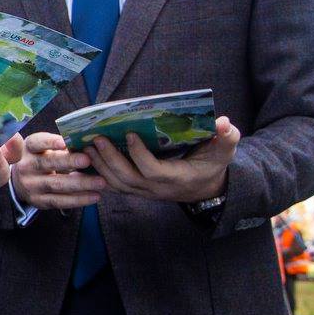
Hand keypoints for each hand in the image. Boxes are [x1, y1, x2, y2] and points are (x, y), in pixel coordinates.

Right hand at [12, 132, 106, 208]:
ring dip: (80, 183)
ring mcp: (31, 185)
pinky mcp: (39, 201)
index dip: (50, 142)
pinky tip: (95, 196)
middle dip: (69, 162)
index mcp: (29, 148)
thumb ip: (61, 146)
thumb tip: (89, 143)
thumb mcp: (43, 148)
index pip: (38, 143)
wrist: (21, 181)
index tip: (65, 143)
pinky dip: (79, 199)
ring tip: (100, 182)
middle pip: (48, 163)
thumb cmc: (41, 158)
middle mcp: (26, 166)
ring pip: (57, 184)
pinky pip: (60, 201)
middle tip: (88, 160)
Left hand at [85, 116, 239, 202]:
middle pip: (128, 178)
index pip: (152, 170)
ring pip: (117, 184)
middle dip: (110, 159)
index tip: (129, 134)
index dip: (139, 155)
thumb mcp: (225, 150)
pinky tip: (87, 159)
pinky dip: (99, 174)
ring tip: (86, 146)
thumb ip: (227, 137)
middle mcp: (158, 188)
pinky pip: (114, 185)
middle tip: (97, 138)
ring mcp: (145, 192)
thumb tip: (224, 123)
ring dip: (99, 166)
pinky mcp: (137, 190)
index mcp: (177, 177)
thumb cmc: (213, 164)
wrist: (206, 188)